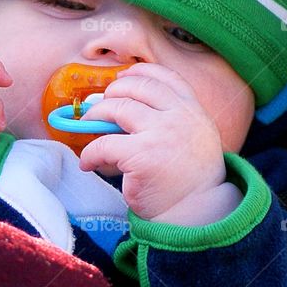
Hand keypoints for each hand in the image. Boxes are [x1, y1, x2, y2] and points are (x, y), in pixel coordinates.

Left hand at [77, 63, 234, 222]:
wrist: (197, 213)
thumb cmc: (189, 180)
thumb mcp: (193, 138)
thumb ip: (170, 119)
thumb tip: (120, 109)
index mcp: (193, 110)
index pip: (165, 77)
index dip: (139, 72)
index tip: (121, 78)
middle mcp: (179, 116)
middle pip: (137, 87)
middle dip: (112, 92)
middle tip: (99, 106)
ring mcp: (160, 133)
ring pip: (116, 108)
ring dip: (96, 116)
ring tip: (88, 127)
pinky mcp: (141, 155)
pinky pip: (103, 144)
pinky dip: (89, 153)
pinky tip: (88, 163)